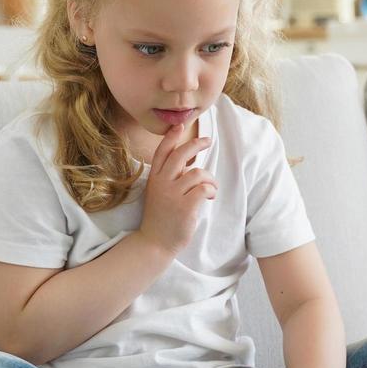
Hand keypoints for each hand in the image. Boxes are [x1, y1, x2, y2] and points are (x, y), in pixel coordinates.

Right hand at [137, 124, 215, 254]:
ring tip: (211, 188)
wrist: (155, 242)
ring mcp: (172, 195)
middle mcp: (162, 183)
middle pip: (180, 154)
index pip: (162, 152)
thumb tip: (189, 161)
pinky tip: (210, 197)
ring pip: (198, 172)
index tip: (180, 125)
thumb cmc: (162, 217)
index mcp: (155, 178)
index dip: (171, 137)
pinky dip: (211, 191)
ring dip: (210, 178)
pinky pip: (204, 189)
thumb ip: (172, 177)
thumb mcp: (161, 192)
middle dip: (196, 144)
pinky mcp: (185, 206)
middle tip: (208, 141)